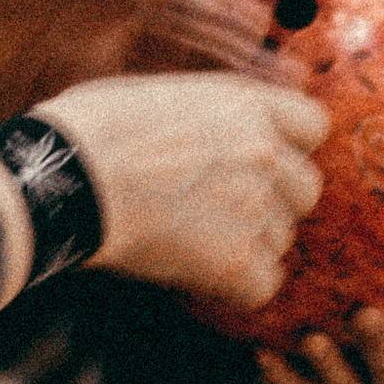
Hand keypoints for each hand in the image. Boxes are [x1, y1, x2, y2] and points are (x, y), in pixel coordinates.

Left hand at [0, 0, 278, 119]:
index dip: (222, 10)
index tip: (267, 30)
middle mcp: (95, 15)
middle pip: (179, 38)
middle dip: (233, 59)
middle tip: (285, 85)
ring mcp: (76, 56)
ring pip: (157, 78)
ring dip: (206, 95)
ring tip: (254, 120)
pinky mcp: (51, 93)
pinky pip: (117, 110)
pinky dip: (155, 125)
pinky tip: (189, 148)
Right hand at [41, 73, 327, 309]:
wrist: (69, 176)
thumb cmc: (96, 129)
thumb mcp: (167, 95)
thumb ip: (215, 117)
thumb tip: (222, 136)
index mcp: (247, 104)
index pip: (314, 126)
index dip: (290, 149)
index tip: (261, 164)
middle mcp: (263, 152)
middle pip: (306, 191)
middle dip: (273, 204)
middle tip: (220, 210)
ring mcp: (253, 207)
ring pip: (280, 241)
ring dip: (247, 246)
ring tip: (193, 239)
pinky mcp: (235, 260)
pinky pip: (262, 286)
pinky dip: (234, 288)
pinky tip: (195, 272)